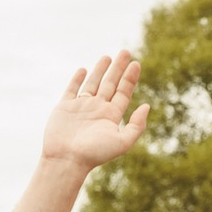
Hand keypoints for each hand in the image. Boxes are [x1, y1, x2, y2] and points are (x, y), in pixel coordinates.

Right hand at [40, 52, 148, 170]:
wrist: (67, 159)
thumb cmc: (95, 153)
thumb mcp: (122, 141)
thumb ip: (136, 125)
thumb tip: (147, 106)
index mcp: (111, 116)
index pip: (124, 92)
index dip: (130, 78)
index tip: (136, 63)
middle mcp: (98, 109)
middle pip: (111, 84)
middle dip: (118, 68)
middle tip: (125, 51)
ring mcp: (81, 107)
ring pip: (93, 83)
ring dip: (100, 70)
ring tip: (107, 56)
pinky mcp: (65, 107)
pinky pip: (72, 89)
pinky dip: (77, 79)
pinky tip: (83, 69)